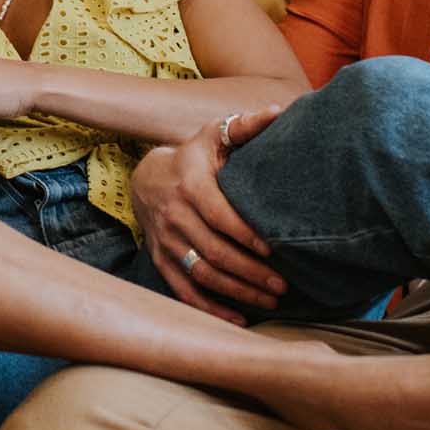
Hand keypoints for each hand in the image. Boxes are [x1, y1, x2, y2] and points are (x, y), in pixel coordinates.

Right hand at [130, 108, 286, 323]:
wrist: (146, 178)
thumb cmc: (193, 156)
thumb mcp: (213, 135)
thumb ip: (245, 127)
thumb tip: (277, 112)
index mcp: (190, 186)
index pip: (220, 216)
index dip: (246, 234)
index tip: (273, 248)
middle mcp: (174, 216)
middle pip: (214, 252)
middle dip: (250, 271)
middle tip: (283, 284)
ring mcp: (166, 242)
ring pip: (202, 275)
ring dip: (237, 292)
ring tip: (271, 299)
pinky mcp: (161, 261)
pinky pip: (184, 291)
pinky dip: (211, 309)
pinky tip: (240, 318)